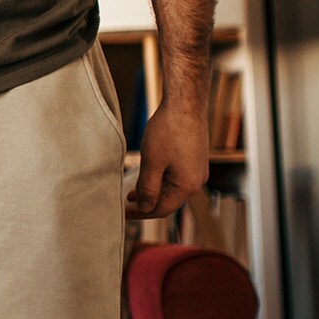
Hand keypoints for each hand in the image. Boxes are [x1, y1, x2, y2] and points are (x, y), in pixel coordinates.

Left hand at [128, 100, 207, 218]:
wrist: (186, 105)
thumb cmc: (168, 132)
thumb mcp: (152, 162)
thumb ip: (148, 188)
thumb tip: (144, 207)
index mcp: (188, 186)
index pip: (161, 209)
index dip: (140, 213)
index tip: (122, 213)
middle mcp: (197, 181)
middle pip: (168, 201)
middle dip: (146, 204)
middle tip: (123, 205)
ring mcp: (197, 170)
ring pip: (171, 189)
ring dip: (152, 192)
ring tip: (130, 193)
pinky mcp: (194, 159)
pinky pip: (176, 177)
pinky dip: (160, 180)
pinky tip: (146, 176)